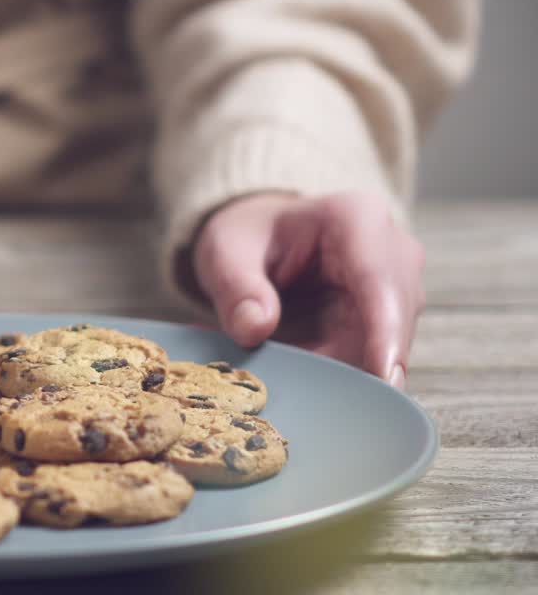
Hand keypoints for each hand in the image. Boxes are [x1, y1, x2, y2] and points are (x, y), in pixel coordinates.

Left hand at [191, 192, 425, 387]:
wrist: (261, 236)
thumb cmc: (248, 236)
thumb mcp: (226, 253)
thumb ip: (236, 288)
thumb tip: (254, 328)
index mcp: (355, 219)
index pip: (378, 281)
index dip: (385, 332)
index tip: (385, 379)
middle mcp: (391, 250)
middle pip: (392, 321)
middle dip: (357, 365)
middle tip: (312, 402)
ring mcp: (396, 286)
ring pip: (387, 346)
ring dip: (344, 373)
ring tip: (294, 384)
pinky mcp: (388, 317)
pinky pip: (373, 356)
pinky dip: (339, 373)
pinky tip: (305, 382)